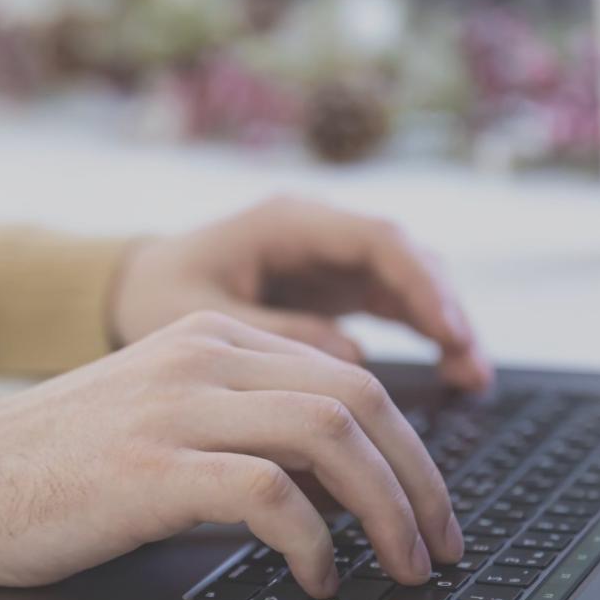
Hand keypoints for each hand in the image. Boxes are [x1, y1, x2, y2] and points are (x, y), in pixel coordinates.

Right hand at [0, 312, 463, 597]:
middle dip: (420, 479)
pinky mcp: (152, 466)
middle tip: (440, 543)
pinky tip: (316, 576)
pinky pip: (268, 493)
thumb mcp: (165, 419)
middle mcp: (202, 357)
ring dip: (387, 509)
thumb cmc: (61, 466)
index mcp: (211, 339)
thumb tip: (342, 487)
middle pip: (357, 398)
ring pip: (330, 434)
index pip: (345, 376)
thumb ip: (248, 428)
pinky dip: (312, 541)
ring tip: (401, 566)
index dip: (409, 446)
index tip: (430, 506)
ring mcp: (177, 406)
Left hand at [111, 196, 492, 389]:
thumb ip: (275, 334)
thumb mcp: (200, 318)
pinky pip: (392, 305)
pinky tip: (450, 373)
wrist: (128, 291)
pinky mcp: (332, 289)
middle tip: (472, 363)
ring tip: (472, 377)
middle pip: (405, 258)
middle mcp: (318, 232)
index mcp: (285, 221)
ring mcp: (329, 259)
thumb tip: (353, 360)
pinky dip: (422, 335)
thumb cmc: (154, 297)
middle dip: (444, 307)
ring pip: (407, 281)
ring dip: (443, 324)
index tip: (448, 330)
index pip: (375, 239)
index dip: (419, 284)